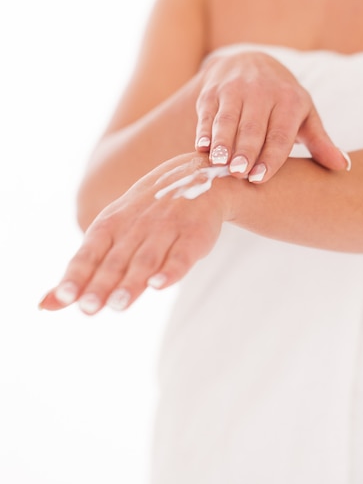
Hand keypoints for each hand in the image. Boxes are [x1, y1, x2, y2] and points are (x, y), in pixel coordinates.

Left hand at [38, 154, 226, 314]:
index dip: (77, 275)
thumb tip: (45, 305)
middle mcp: (135, 227)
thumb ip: (81, 271)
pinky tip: (159, 284)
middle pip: (116, 261)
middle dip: (101, 285)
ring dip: (132, 282)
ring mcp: (166, 230)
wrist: (195, 175)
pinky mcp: (194, 236)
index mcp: (110, 225)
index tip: (64, 297)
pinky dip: (171, 270)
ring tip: (118, 305)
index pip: (89, 253)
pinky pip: (181, 255)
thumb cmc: (143, 216)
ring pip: (146, 260)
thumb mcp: (109, 234)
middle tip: (88, 308)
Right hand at [194, 51, 348, 181]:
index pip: (280, 134)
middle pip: (253, 128)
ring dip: (222, 141)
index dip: (270, 157)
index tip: (260, 179)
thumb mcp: (304, 115)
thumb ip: (320, 142)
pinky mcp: (212, 91)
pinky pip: (208, 113)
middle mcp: (262, 91)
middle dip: (245, 150)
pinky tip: (201, 148)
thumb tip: (343, 167)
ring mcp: (235, 89)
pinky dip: (204, 130)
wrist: (250, 62)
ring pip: (228, 119)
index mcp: (290, 100)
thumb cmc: (282, 100)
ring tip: (218, 163)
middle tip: (239, 173)